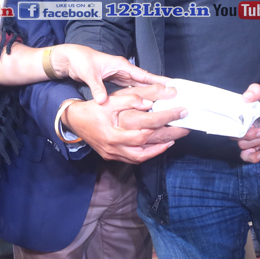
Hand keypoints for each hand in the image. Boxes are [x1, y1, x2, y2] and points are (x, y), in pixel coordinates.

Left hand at [50, 43, 168, 102]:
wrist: (69, 59)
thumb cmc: (80, 61)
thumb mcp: (89, 74)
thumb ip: (97, 88)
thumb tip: (103, 101)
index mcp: (121, 65)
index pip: (143, 75)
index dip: (158, 81)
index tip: (172, 85)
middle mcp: (123, 70)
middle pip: (145, 81)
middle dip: (159, 88)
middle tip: (174, 96)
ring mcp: (119, 75)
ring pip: (138, 85)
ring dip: (150, 92)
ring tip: (163, 101)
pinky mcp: (114, 80)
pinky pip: (130, 88)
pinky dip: (137, 94)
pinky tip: (144, 102)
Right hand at [64, 83, 188, 163]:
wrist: (74, 121)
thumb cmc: (93, 108)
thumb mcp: (111, 100)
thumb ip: (131, 99)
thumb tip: (151, 101)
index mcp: (115, 132)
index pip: (147, 126)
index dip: (166, 119)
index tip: (180, 111)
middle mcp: (115, 147)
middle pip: (149, 144)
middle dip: (169, 135)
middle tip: (185, 127)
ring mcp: (113, 154)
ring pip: (141, 156)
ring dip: (160, 148)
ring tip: (174, 138)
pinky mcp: (112, 156)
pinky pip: (133, 158)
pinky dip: (148, 153)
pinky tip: (157, 145)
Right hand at [237, 83, 259, 162]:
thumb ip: (258, 91)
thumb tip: (245, 96)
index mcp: (245, 111)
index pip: (231, 120)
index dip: (235, 125)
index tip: (246, 125)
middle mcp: (246, 124)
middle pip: (237, 135)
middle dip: (250, 136)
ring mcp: (252, 135)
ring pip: (244, 145)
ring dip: (258, 142)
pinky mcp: (259, 144)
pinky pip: (248, 155)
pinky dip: (253, 157)